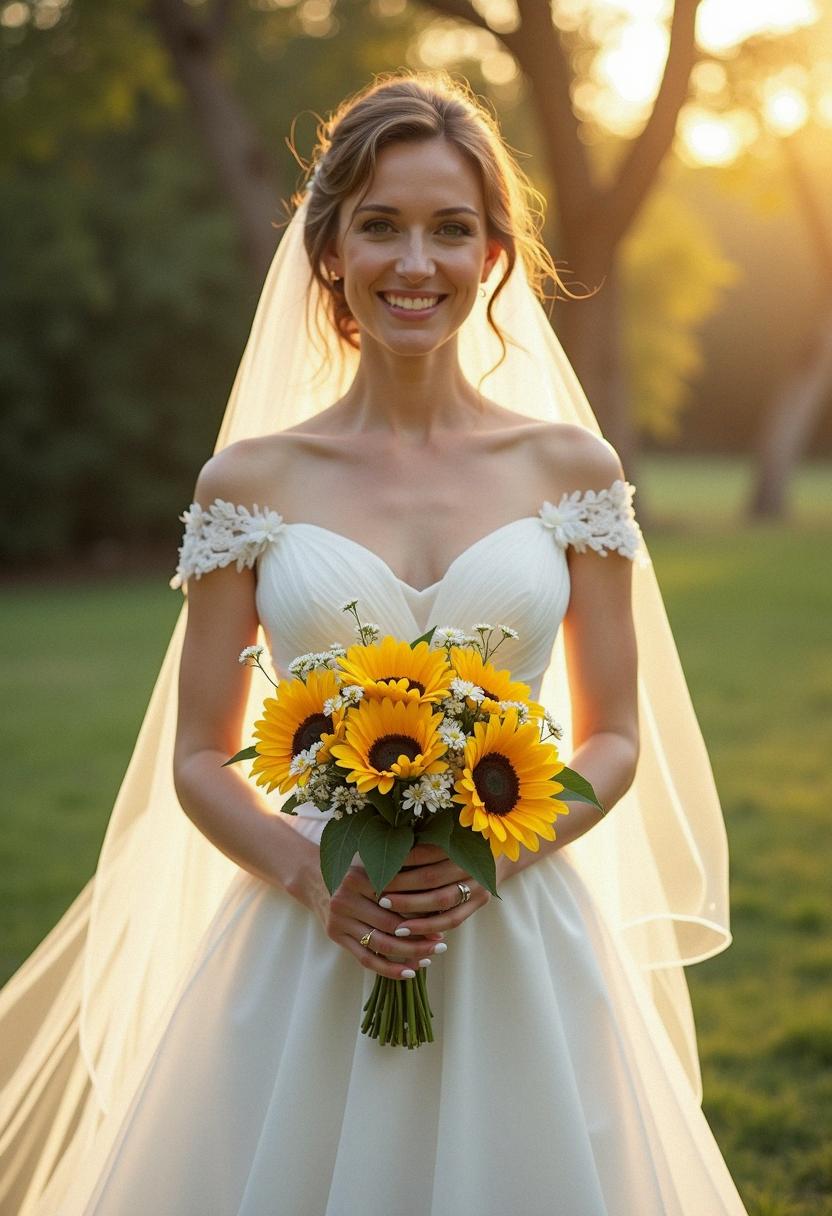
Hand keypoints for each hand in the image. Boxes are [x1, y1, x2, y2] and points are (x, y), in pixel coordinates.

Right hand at [324, 858, 445, 980]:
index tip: (442, 917)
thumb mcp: (374, 865)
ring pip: (379, 945)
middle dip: (418, 936)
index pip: (395, 898)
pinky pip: (366, 959)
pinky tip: (410, 972)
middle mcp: (344, 899)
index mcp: (357, 877)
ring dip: (408, 954)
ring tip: (429, 957)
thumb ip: (399, 876)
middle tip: (441, 943)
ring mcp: (338, 919)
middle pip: (389, 924)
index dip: (419, 910)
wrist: (316, 879)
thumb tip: (437, 900)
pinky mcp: (336, 936)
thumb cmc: (358, 871)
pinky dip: (389, 969)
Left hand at [376, 842, 507, 936]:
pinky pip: (452, 920)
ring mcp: (479, 884)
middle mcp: (471, 861)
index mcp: (460, 839)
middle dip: (402, 887)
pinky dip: (428, 927)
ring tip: (389, 915)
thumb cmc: (463, 840)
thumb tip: (385, 849)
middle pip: (431, 878)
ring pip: (442, 901)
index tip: (380, 868)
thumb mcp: (446, 833)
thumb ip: (422, 841)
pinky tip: (407, 930)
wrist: (500, 852)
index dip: (402, 861)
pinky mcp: (480, 902)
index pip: (425, 853)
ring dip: (412, 909)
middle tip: (378, 893)